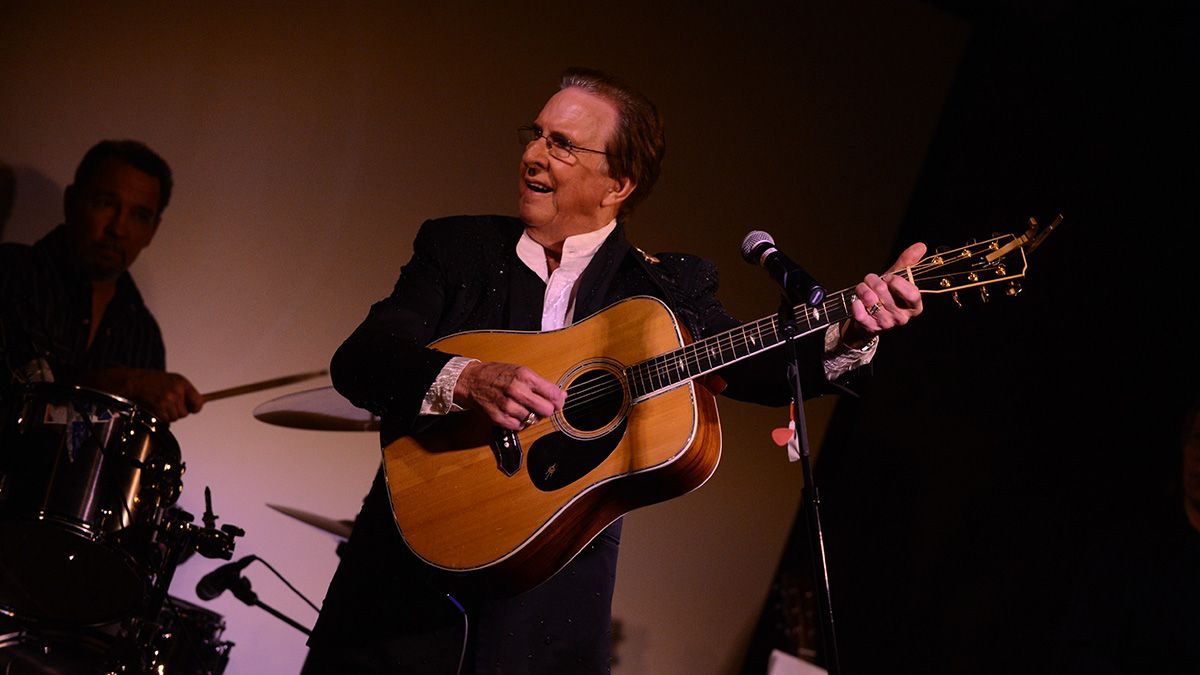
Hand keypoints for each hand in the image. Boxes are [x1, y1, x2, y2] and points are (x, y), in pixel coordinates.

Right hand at [82, 368, 203, 421]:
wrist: (132, 382)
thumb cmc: (150, 381)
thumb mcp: (171, 381)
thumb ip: (184, 392)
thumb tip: (196, 407)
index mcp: (182, 383)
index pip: (199, 402)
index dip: (194, 407)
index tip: (192, 409)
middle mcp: (177, 391)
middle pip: (184, 413)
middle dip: (176, 412)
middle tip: (166, 404)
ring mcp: (168, 400)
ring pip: (174, 418)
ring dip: (167, 415)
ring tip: (158, 405)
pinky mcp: (159, 407)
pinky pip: (165, 420)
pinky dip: (159, 417)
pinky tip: (154, 408)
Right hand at [453, 361, 565, 430]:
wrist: (471, 380)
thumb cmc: (497, 375)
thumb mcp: (521, 371)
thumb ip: (541, 384)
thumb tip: (561, 396)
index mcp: (524, 376)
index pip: (553, 393)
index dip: (559, 400)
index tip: (558, 401)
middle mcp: (516, 390)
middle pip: (546, 410)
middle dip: (547, 409)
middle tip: (542, 406)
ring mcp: (507, 405)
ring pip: (533, 419)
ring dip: (531, 415)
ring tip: (523, 406)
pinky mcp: (499, 417)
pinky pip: (519, 426)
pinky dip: (520, 422)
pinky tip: (515, 412)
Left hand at [841, 242, 925, 346]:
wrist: (871, 319)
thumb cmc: (887, 296)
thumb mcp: (897, 279)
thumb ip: (907, 264)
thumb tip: (921, 246)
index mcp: (914, 306)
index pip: (913, 294)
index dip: (899, 282)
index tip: (890, 277)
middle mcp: (902, 317)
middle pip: (884, 291)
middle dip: (873, 280)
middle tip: (871, 281)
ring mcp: (886, 324)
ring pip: (870, 299)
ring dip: (862, 289)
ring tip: (863, 289)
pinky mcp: (870, 328)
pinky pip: (859, 312)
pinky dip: (855, 303)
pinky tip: (857, 301)